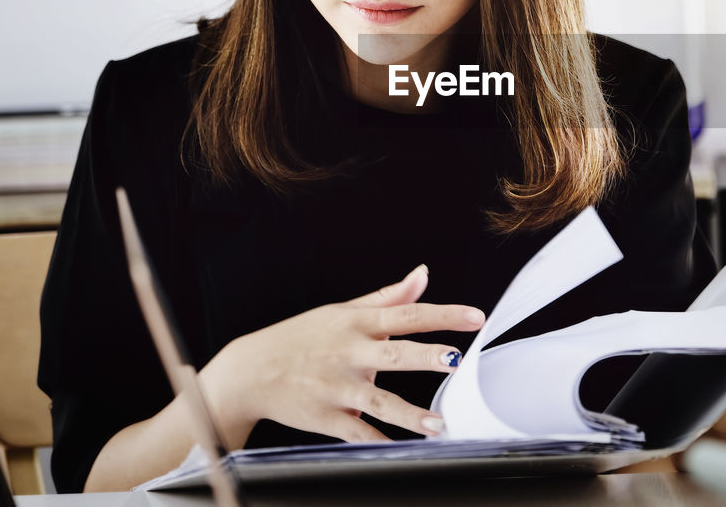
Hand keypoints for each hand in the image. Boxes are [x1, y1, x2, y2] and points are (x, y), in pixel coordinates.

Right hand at [200, 264, 483, 446]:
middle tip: (457, 359)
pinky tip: (401, 451)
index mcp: (357, 323)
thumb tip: (423, 274)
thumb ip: (388, 296)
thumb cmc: (300, 337)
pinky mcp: (325, 416)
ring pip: (378, 401)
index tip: (476, 317)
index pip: (408, 314)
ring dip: (409, 413)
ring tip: (438, 424)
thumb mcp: (341, 310)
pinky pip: (357, 432)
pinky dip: (377, 442)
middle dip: (427, 356)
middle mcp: (349, 352)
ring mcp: (337, 386)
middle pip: (395, 353)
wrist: (250, 371)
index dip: (444, 314)